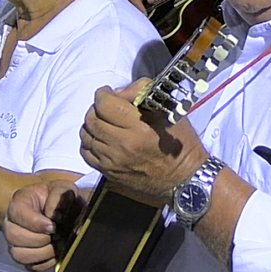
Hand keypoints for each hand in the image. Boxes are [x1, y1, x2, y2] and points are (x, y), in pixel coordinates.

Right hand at [4, 180, 85, 271]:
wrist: (60, 208)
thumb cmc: (58, 197)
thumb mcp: (62, 188)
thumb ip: (59, 196)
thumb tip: (54, 216)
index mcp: (19, 202)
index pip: (18, 214)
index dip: (37, 223)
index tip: (53, 225)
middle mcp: (11, 223)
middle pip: (14, 237)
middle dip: (40, 239)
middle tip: (57, 234)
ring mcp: (15, 242)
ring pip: (19, 255)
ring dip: (42, 252)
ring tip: (56, 244)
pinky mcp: (24, 256)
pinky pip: (30, 267)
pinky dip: (45, 263)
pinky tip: (55, 252)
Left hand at [80, 81, 208, 205]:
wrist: (183, 179)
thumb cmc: (180, 142)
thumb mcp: (168, 111)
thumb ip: (141, 93)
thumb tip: (117, 93)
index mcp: (138, 128)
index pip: (105, 104)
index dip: (103, 94)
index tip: (107, 92)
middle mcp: (121, 145)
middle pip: (92, 119)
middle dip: (95, 107)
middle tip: (105, 106)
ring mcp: (112, 161)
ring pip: (86, 136)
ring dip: (91, 124)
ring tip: (102, 121)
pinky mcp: (109, 173)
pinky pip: (86, 154)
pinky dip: (89, 142)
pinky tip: (99, 138)